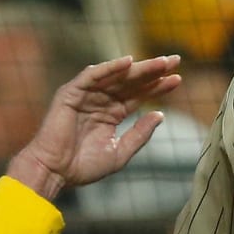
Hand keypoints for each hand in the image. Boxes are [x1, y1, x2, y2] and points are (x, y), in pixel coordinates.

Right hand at [6, 54, 181, 198]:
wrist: (54, 172)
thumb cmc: (83, 166)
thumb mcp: (120, 152)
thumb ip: (139, 134)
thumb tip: (160, 114)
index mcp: (112, 113)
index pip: (139, 95)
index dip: (158, 87)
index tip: (178, 80)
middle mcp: (101, 100)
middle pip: (131, 81)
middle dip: (153, 71)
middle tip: (175, 60)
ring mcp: (86, 95)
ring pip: (116, 76)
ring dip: (138, 67)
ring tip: (161, 62)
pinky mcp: (71, 93)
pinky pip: (92, 76)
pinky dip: (109, 68)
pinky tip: (128, 62)